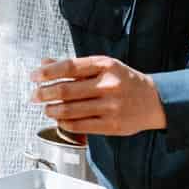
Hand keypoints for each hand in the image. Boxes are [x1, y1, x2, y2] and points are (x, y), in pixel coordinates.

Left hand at [30, 56, 165, 138]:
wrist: (155, 101)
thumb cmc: (124, 81)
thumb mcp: (103, 66)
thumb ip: (74, 66)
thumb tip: (44, 63)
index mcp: (105, 65)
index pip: (69, 67)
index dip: (47, 72)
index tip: (34, 76)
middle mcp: (108, 85)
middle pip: (66, 90)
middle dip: (44, 93)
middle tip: (34, 96)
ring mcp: (110, 106)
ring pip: (70, 110)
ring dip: (51, 110)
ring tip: (46, 108)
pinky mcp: (112, 126)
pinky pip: (80, 126)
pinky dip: (64, 123)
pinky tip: (60, 119)